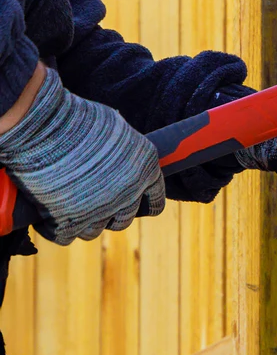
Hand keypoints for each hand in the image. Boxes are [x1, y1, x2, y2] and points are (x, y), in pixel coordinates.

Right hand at [0, 68, 164, 244]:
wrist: (43, 126)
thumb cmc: (79, 119)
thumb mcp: (118, 130)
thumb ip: (126, 152)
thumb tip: (123, 159)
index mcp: (146, 171)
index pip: (155, 202)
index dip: (145, 203)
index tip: (137, 204)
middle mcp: (127, 196)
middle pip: (124, 219)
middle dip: (112, 212)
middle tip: (95, 200)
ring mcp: (97, 211)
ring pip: (95, 230)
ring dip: (84, 221)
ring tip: (70, 205)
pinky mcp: (66, 221)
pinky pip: (66, 236)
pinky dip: (57, 228)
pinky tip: (50, 217)